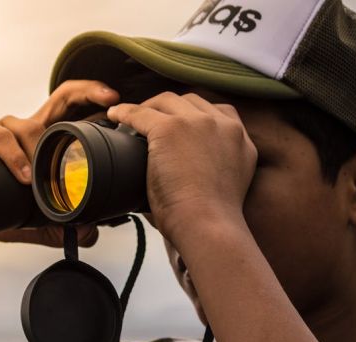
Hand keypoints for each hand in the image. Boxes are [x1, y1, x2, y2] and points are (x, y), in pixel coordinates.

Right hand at [0, 80, 119, 246]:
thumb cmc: (4, 210)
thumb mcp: (43, 220)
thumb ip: (70, 224)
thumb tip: (92, 232)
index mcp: (46, 139)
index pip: (75, 108)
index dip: (96, 97)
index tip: (117, 100)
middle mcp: (28, 127)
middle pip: (61, 96)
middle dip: (87, 92)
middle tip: (110, 100)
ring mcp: (4, 127)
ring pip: (27, 126)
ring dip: (38, 149)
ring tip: (40, 176)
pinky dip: (12, 156)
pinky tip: (22, 176)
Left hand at [107, 92, 256, 246]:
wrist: (208, 225)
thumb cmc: (210, 219)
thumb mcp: (225, 182)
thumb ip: (213, 165)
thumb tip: (185, 170)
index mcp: (240, 139)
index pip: (217, 112)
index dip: (194, 114)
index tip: (179, 123)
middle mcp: (224, 124)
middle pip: (191, 101)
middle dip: (170, 108)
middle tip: (150, 120)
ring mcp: (197, 123)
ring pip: (167, 101)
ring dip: (148, 108)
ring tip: (131, 119)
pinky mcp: (170, 128)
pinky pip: (140, 113)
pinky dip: (125, 113)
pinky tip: (115, 117)